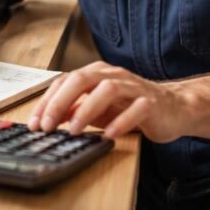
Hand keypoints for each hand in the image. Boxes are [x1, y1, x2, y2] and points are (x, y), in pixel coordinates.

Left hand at [28, 62, 190, 142]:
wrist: (174, 108)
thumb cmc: (131, 107)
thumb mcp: (97, 109)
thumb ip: (75, 110)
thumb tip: (50, 119)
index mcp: (97, 73)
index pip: (65, 81)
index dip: (47, 102)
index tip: (35, 123)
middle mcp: (113, 75)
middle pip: (82, 79)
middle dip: (61, 102)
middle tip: (48, 125)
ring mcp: (133, 87)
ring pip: (107, 89)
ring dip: (86, 109)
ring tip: (74, 131)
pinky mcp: (151, 102)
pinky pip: (135, 108)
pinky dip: (120, 121)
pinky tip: (108, 136)